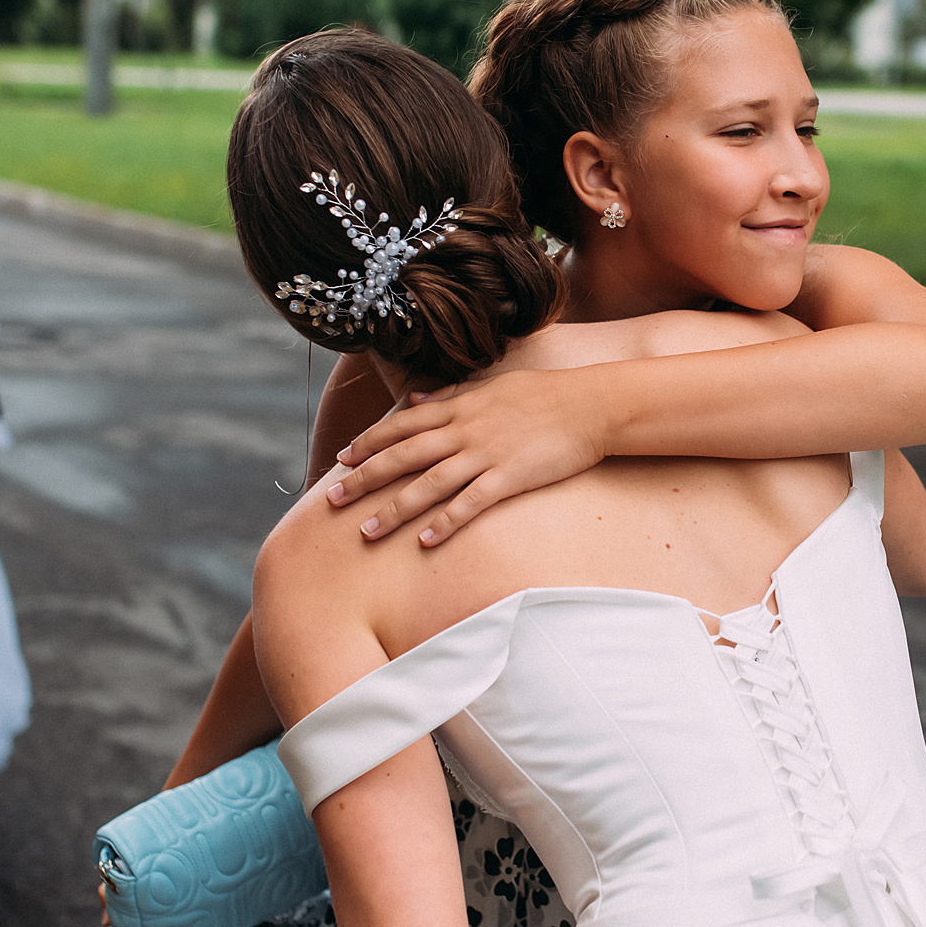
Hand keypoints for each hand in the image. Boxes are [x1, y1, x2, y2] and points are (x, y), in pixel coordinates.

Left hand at [324, 366, 611, 545]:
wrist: (591, 405)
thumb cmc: (545, 394)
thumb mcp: (492, 385)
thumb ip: (452, 395)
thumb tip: (417, 399)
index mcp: (459, 407)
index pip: (402, 425)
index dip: (369, 442)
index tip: (341, 458)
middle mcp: (464, 430)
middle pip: (403, 456)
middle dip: (365, 479)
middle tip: (334, 500)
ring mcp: (485, 455)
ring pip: (428, 484)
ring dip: (394, 510)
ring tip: (367, 533)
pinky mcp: (509, 478)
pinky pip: (470, 504)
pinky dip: (445, 522)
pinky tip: (424, 541)